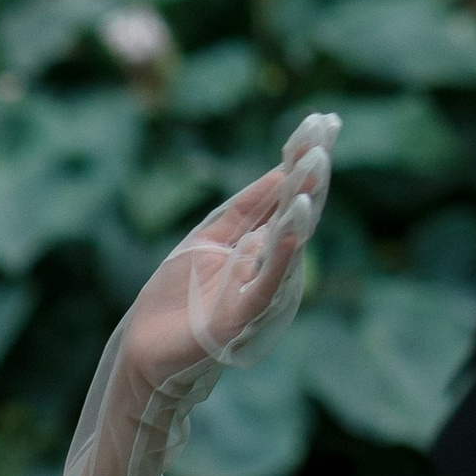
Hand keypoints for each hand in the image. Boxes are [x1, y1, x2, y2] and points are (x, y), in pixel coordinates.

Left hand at [122, 113, 336, 393]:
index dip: (302, 157)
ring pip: (289, 239)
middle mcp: (269, 264)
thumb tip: (280, 171)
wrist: (148, 355)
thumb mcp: (208, 239)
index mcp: (260, 244)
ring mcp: (261, 289)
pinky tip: (297, 214)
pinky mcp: (246, 315)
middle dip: (311, 169)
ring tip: (316, 160)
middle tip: (328, 128)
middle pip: (296, 209)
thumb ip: (243, 211)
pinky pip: (270, 279)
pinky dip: (285, 248)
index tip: (322, 120)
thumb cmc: (176, 301)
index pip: (287, 193)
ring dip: (304, 199)